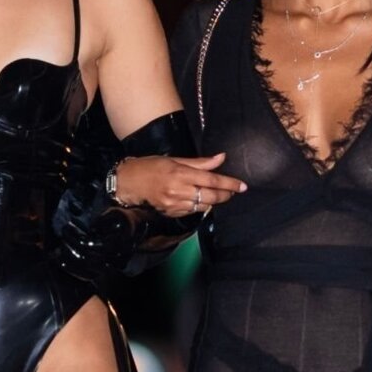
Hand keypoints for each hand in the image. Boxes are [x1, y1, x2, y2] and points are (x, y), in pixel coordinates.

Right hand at [112, 151, 245, 215]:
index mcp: (181, 173)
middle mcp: (179, 190)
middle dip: (226, 195)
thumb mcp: (175, 159)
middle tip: (234, 191)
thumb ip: (200, 162)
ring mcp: (175, 204)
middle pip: (211, 196)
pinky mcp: (172, 213)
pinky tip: (201, 200)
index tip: (242, 186)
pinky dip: (200, 206)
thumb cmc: (150, 167)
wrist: (129, 183)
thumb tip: (221, 158)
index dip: (229, 183)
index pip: (212, 180)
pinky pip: (193, 212)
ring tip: (219, 195)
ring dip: (214, 201)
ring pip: (204, 206)